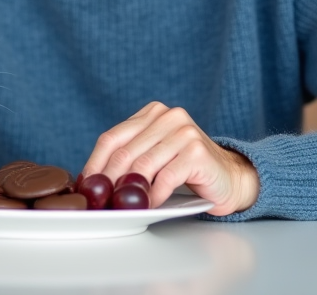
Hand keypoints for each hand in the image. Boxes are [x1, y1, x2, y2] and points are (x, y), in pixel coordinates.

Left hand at [81, 101, 258, 216]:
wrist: (229, 178)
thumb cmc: (187, 168)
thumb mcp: (154, 154)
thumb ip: (131, 156)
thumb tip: (93, 179)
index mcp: (153, 112)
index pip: (112, 137)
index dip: (95, 163)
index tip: (86, 185)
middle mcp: (168, 116)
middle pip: (125, 152)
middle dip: (108, 180)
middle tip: (100, 201)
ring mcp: (184, 132)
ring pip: (143, 166)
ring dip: (129, 190)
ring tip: (123, 205)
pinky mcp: (197, 152)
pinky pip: (165, 178)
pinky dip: (153, 195)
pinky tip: (149, 205)